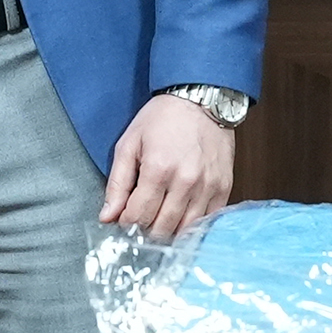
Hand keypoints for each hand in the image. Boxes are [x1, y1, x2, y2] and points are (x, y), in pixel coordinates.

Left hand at [98, 94, 232, 239]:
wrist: (200, 102)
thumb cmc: (161, 119)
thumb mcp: (128, 144)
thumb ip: (117, 183)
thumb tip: (107, 216)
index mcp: (158, 170)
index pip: (138, 215)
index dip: (126, 223)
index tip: (122, 219)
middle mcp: (186, 182)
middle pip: (162, 228)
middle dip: (145, 230)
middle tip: (139, 221)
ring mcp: (208, 188)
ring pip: (185, 229)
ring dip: (168, 231)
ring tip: (157, 220)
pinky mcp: (224, 189)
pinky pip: (207, 221)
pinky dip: (191, 225)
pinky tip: (179, 217)